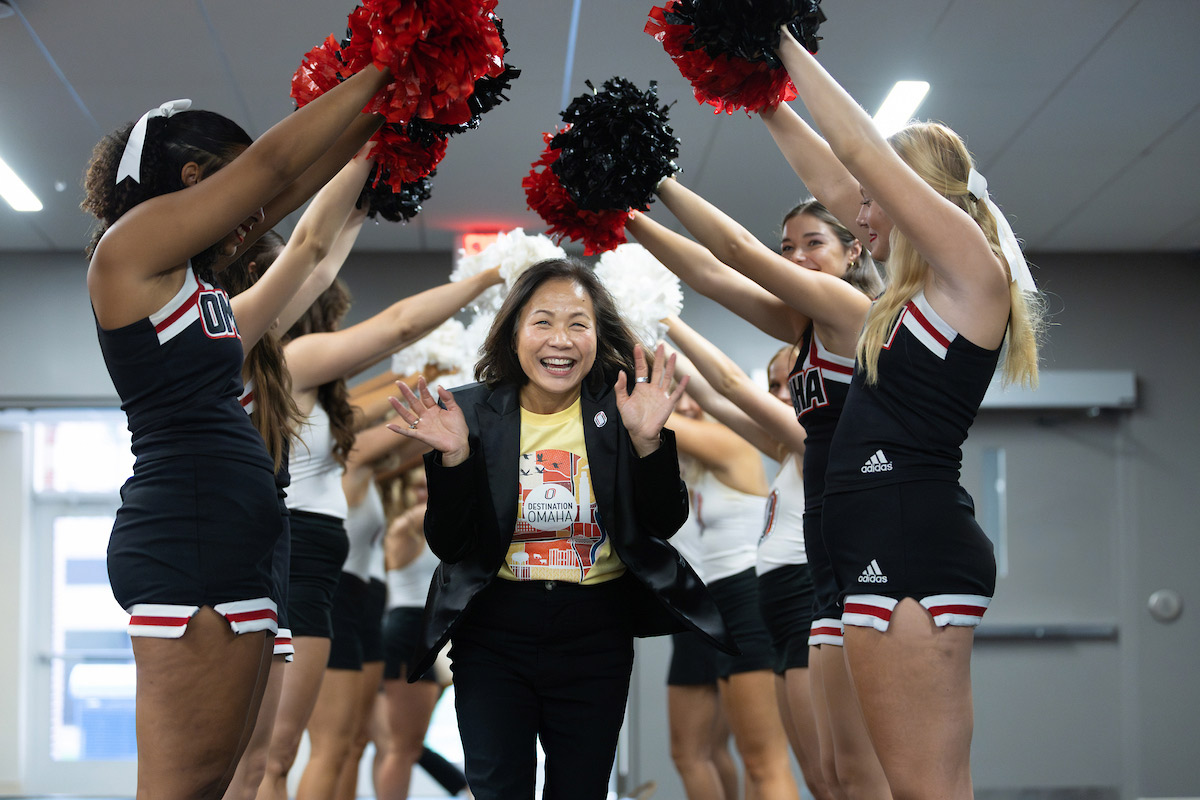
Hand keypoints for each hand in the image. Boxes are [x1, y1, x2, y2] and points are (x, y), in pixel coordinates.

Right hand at [386, 377, 469, 465]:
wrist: (459, 444)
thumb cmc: (458, 429)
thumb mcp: (456, 410)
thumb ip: (448, 398)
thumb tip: (439, 386)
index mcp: (434, 410)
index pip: (426, 396)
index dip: (422, 387)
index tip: (420, 377)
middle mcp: (426, 417)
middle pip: (414, 402)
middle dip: (406, 392)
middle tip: (398, 382)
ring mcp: (422, 426)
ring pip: (407, 415)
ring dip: (399, 407)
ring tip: (391, 398)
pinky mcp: (421, 435)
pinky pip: (407, 432)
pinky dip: (398, 430)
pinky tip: (389, 426)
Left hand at [614, 342, 688, 456]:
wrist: (641, 433)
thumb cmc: (631, 419)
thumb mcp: (622, 403)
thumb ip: (621, 388)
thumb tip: (620, 373)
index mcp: (641, 387)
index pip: (641, 369)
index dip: (639, 358)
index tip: (637, 346)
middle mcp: (652, 389)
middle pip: (657, 369)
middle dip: (658, 357)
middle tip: (660, 345)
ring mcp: (661, 395)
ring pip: (667, 377)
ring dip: (670, 366)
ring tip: (673, 354)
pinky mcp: (668, 403)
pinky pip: (677, 393)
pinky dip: (682, 385)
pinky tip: (687, 376)